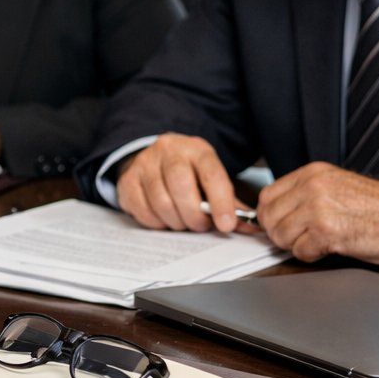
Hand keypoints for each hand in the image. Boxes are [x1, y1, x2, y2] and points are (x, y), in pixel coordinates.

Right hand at [116, 133, 251, 232]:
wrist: (152, 156)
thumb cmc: (188, 172)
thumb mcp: (210, 177)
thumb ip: (230, 203)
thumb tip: (251, 228)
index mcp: (196, 149)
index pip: (211, 174)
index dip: (221, 202)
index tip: (227, 225)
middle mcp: (168, 151)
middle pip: (181, 187)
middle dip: (194, 215)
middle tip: (201, 226)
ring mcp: (144, 164)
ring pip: (161, 202)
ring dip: (176, 222)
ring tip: (183, 222)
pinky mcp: (127, 180)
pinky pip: (143, 211)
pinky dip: (157, 223)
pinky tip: (164, 218)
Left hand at [255, 162, 378, 263]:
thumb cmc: (377, 206)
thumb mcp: (335, 186)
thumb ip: (304, 194)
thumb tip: (275, 212)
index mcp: (311, 174)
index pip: (267, 196)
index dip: (269, 215)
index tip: (276, 225)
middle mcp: (312, 188)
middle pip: (270, 217)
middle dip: (280, 233)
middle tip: (298, 238)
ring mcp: (318, 209)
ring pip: (281, 235)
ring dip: (295, 245)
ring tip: (316, 242)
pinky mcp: (327, 232)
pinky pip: (300, 251)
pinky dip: (311, 255)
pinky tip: (328, 248)